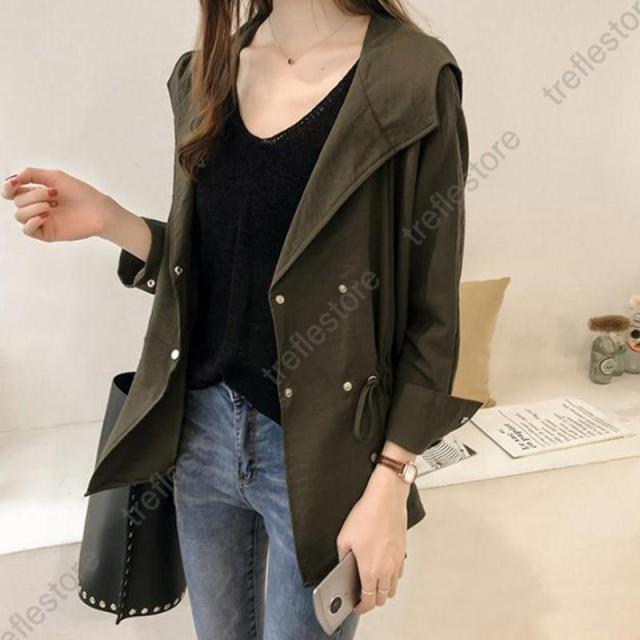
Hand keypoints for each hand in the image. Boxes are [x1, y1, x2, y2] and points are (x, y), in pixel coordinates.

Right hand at [2, 167, 119, 241]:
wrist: (98, 210)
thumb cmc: (81, 193)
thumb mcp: (56, 176)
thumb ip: (32, 174)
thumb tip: (13, 179)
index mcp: (36, 193)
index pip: (11, 192)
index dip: (8, 188)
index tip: (15, 183)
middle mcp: (36, 206)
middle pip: (17, 201)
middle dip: (33, 195)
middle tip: (54, 194)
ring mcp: (41, 220)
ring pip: (20, 215)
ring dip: (34, 207)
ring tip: (53, 205)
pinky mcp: (47, 233)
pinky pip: (27, 231)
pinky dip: (32, 222)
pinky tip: (45, 216)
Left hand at [336, 463, 408, 613]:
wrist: (386, 499)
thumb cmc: (367, 514)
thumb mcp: (344, 538)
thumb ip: (343, 557)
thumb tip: (344, 566)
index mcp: (370, 569)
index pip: (368, 600)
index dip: (361, 607)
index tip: (357, 606)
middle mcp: (386, 569)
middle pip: (382, 598)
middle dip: (372, 600)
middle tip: (363, 595)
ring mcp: (397, 561)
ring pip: (393, 588)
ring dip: (383, 590)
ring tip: (372, 584)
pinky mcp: (403, 552)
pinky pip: (399, 573)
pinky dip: (392, 577)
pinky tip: (383, 568)